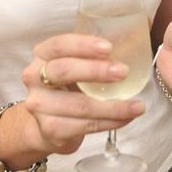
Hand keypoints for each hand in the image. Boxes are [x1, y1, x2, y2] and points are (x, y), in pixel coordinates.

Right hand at [21, 34, 144, 155]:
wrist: (45, 125)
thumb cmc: (67, 87)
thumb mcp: (74, 65)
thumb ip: (93, 55)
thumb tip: (134, 42)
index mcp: (42, 55)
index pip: (59, 45)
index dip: (83, 45)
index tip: (108, 47)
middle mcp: (34, 78)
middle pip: (64, 71)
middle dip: (96, 71)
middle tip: (124, 72)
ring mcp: (40, 106)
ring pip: (80, 105)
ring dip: (114, 106)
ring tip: (137, 105)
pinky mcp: (50, 130)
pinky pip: (85, 126)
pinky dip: (111, 122)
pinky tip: (127, 118)